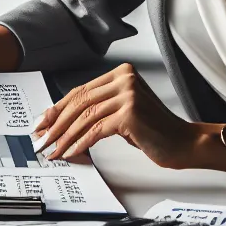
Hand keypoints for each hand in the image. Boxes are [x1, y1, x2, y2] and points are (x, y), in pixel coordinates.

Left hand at [33, 63, 203, 168]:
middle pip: (79, 102)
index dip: (58, 108)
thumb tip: (62, 121)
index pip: (80, 91)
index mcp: (121, 73)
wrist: (184, 143)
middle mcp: (125, 79)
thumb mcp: (122, 113)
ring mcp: (128, 95)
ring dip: (65, 137)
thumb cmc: (155, 131)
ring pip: (85, 117)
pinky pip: (96, 130)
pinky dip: (81, 143)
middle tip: (41, 139)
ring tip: (54, 150)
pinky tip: (71, 152)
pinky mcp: (130, 114)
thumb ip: (98, 109)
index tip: (42, 123)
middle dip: (56, 124)